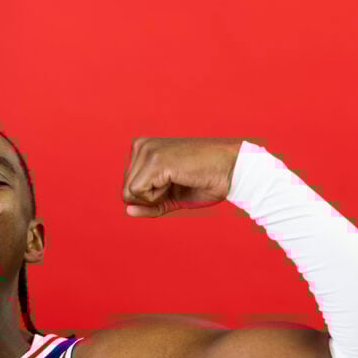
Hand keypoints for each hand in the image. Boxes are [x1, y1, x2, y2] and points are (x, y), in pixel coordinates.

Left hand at [122, 137, 241, 216]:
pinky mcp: (154, 161)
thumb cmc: (205, 182)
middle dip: (151, 198)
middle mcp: (141, 145)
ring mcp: (147, 151)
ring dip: (155, 197)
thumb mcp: (171, 197)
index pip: (128, 188)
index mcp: (142, 149)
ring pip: (129, 193)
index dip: (150, 198)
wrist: (231, 171)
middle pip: (126, 192)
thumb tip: (127, 211)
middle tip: (177, 183)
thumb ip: (149, 205)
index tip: (173, 183)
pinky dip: (157, 197)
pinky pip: (138, 193)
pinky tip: (176, 180)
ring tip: (178, 180)